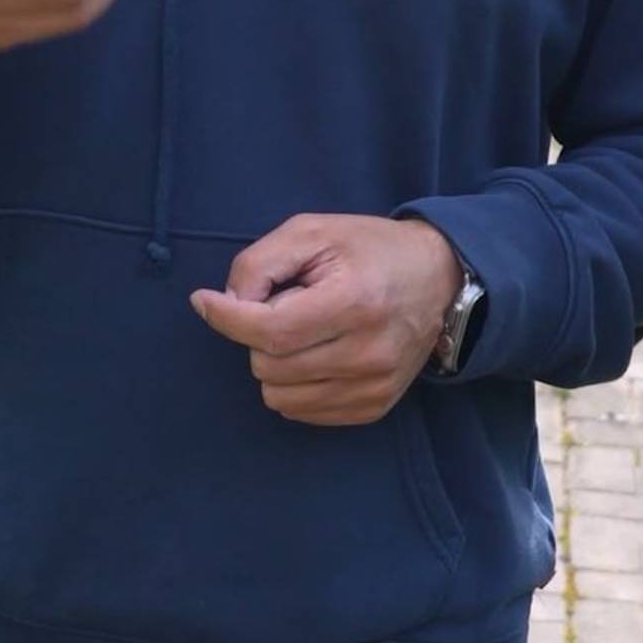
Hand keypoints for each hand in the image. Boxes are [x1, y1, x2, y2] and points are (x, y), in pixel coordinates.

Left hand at [189, 213, 462, 424]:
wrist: (438, 278)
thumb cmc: (368, 249)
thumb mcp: (312, 231)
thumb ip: (261, 263)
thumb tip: (223, 305)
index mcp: (354, 303)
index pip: (269, 331)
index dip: (227, 318)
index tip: (204, 301)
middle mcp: (368, 354)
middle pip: (268, 365)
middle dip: (258, 333)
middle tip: (288, 303)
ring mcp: (374, 387)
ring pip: (278, 396)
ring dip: (274, 362)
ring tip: (305, 329)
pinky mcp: (374, 407)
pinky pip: (301, 411)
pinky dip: (293, 384)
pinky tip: (315, 353)